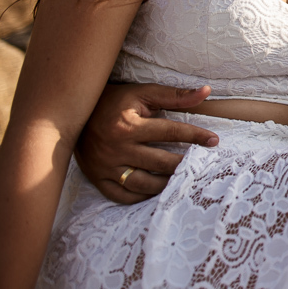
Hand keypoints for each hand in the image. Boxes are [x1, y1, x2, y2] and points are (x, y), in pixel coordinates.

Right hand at [74, 83, 218, 203]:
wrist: (74, 113)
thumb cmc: (115, 101)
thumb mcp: (143, 94)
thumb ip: (174, 96)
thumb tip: (206, 91)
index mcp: (128, 126)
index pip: (169, 133)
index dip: (194, 136)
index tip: (214, 140)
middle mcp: (116, 149)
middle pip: (159, 162)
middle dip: (184, 164)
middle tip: (201, 164)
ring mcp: (105, 167)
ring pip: (142, 184)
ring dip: (166, 184)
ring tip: (183, 178)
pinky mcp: (97, 178)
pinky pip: (122, 196)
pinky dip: (141, 197)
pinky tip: (157, 190)